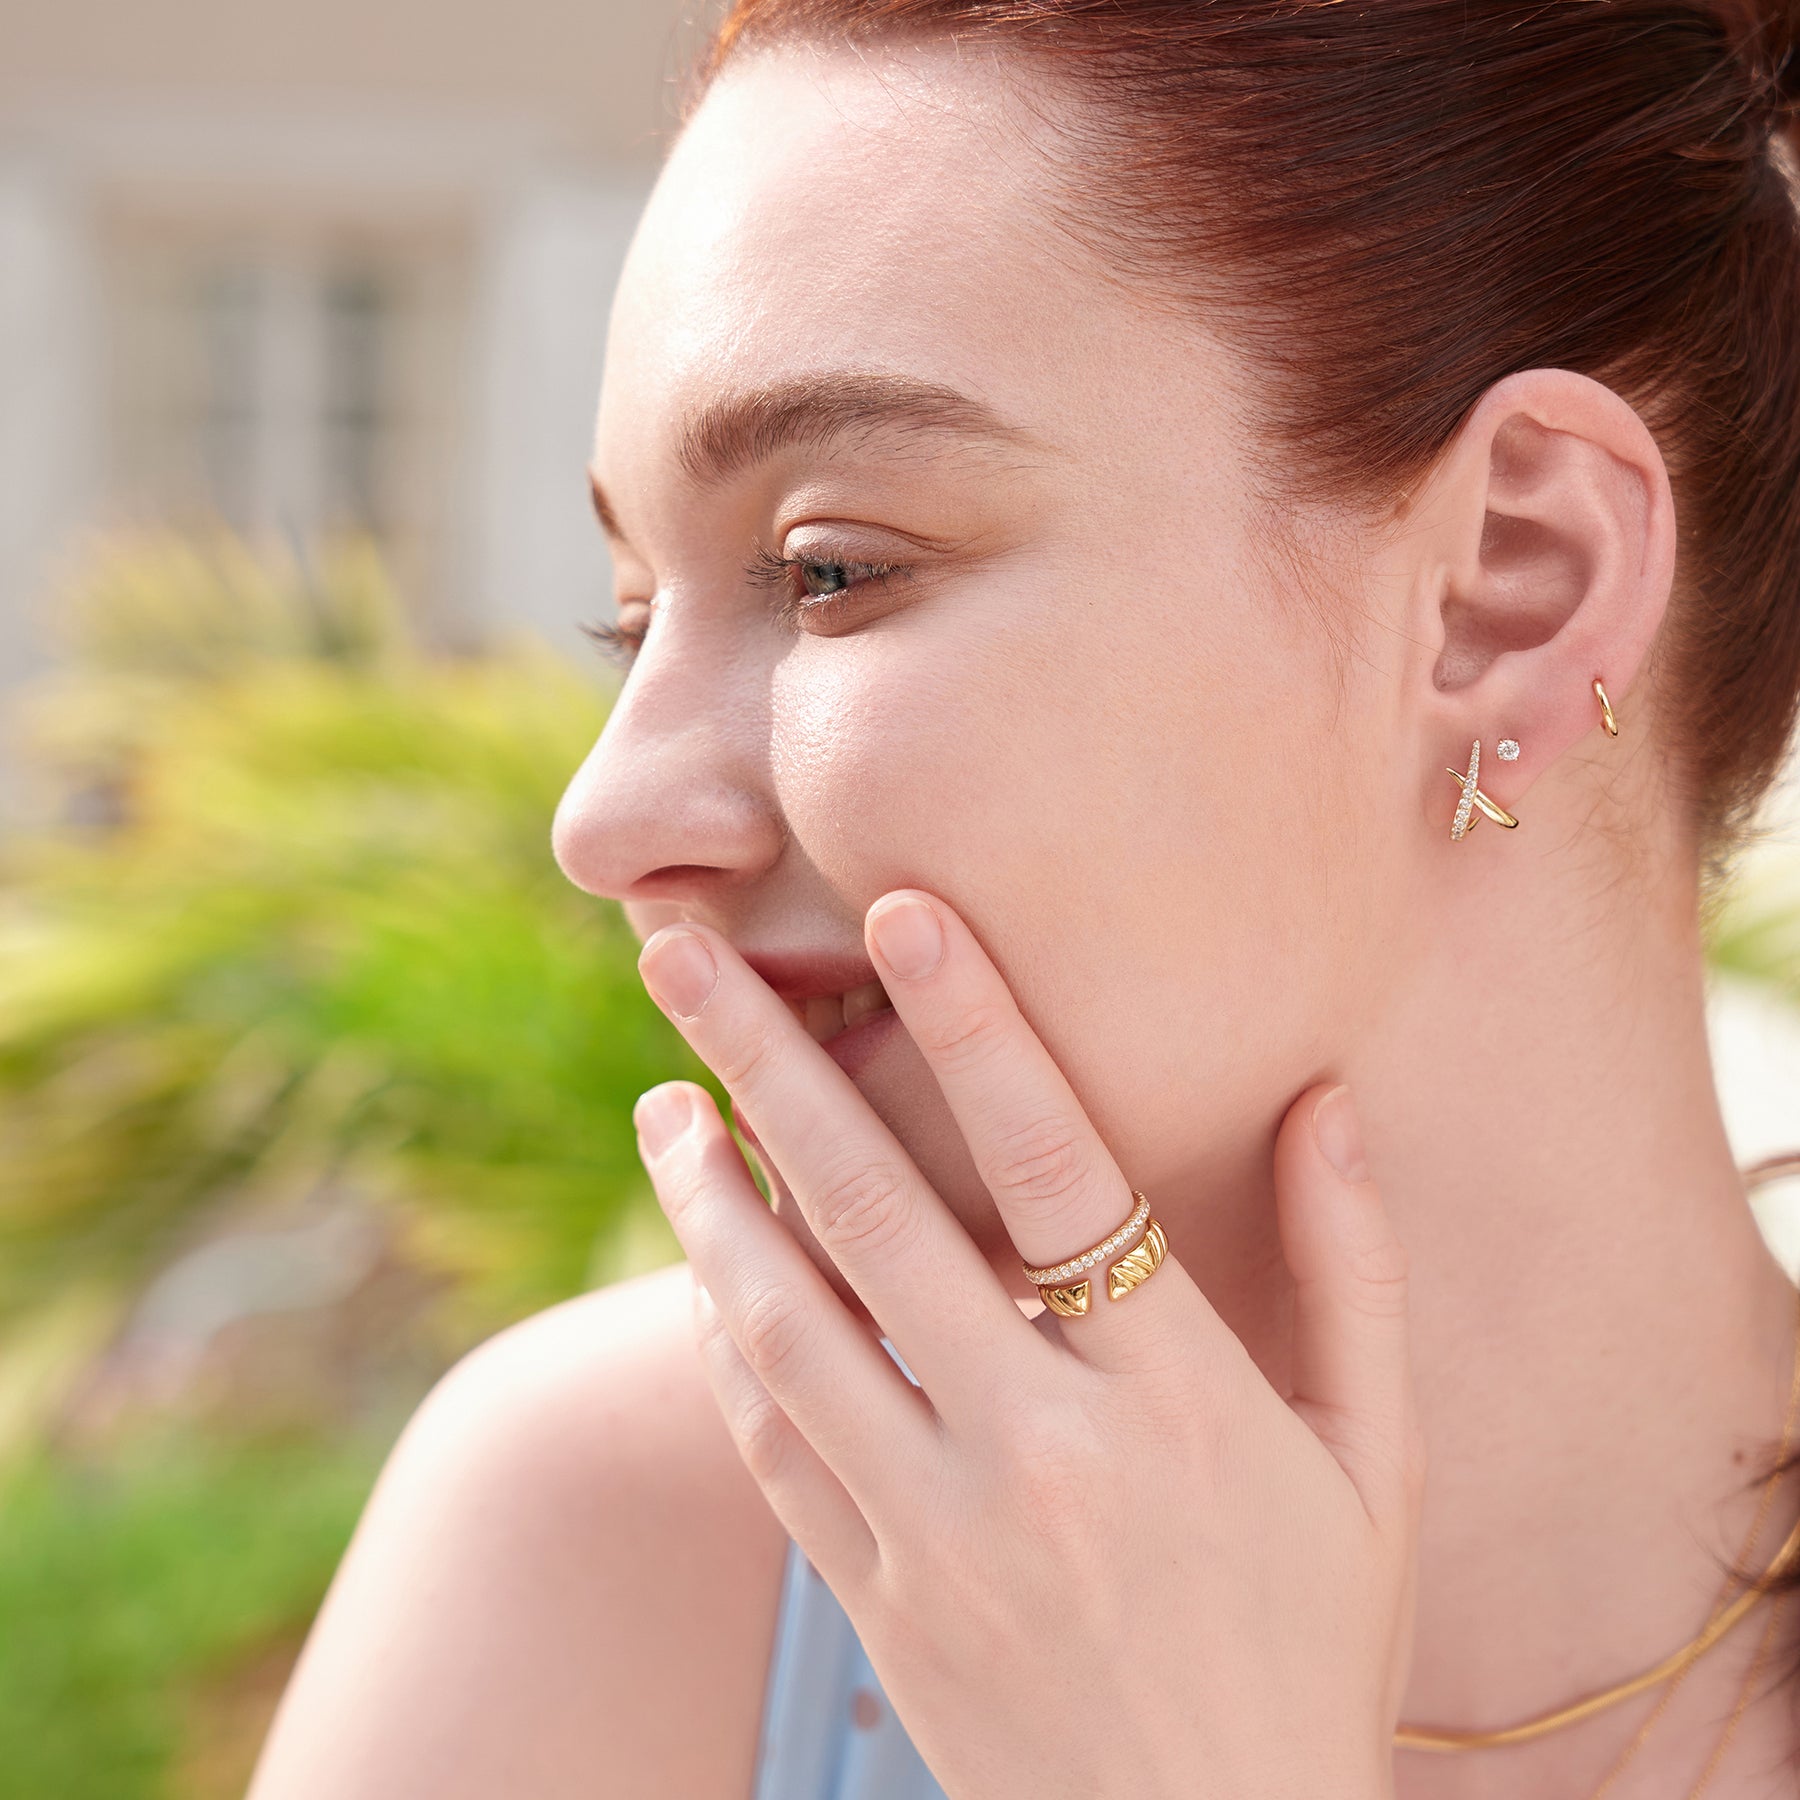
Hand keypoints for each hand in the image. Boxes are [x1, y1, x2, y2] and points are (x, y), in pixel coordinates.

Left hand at [631, 890, 1422, 1799]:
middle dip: (766, 1066)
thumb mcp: (1372, 1462)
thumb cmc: (1313, 1645)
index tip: (897, 911)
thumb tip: (1325, 1099)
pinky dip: (724, 1339)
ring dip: (706, 1197)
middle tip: (673, 955)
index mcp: (1178, 1397)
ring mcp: (938, 1533)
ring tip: (662, 1100)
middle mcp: (1041, 1451)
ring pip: (784, 1325)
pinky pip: (769, 1442)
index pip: (1059, 1167)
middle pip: (876, 1216)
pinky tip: (703, 1262)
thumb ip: (1350, 1270)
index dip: (975, 1025)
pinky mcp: (875, 1599)